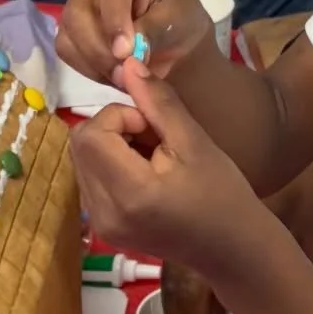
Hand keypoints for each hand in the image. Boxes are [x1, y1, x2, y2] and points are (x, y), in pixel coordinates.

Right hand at [57, 0, 215, 90]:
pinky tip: (112, 73)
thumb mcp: (179, 19)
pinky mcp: (69, 28)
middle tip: (126, 73)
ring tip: (125, 75)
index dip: (114, 21)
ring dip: (95, 63)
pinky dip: (88, 68)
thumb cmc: (178, 19)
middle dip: (101, 50)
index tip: (126, 53)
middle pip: (79, 13)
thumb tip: (128, 48)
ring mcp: (76, 1)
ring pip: (69, 35)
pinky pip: (66, 51)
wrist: (172, 40)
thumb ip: (155, 29)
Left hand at [69, 59, 268, 278]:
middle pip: (81, 145)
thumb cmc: (221, 193)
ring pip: (82, 159)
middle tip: (154, 138)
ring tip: (151, 156)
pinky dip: (111, 165)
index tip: (153, 126)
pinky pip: (90, 179)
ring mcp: (100, 225)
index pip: (91, 134)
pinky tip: (145, 174)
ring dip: (111, 145)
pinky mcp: (102, 229)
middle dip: (114, 128)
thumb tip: (128, 65)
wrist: (231, 248)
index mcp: (129, 193)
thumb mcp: (194, 141)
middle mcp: (103, 213)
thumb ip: (158, 102)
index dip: (119, 116)